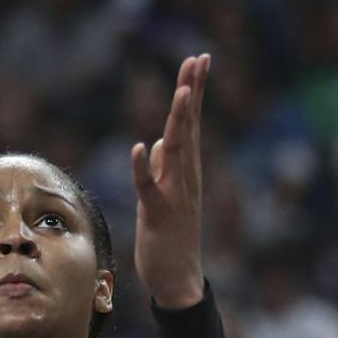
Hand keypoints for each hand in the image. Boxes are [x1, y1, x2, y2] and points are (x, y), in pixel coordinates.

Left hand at [132, 54, 207, 308]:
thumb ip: (164, 166)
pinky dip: (142, 168)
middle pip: (189, 127)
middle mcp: (186, 177)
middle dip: (192, 92)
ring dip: (179, 121)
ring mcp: (175, 195)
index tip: (198, 60)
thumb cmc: (170, 236)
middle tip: (198, 59)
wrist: (178, 278)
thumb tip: (159, 142)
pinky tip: (138, 147)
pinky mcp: (159, 215)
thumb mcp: (164, 194)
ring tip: (182, 91)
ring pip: (177, 151)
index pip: (191, 122)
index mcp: (186, 170)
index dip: (193, 90)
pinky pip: (149, 188)